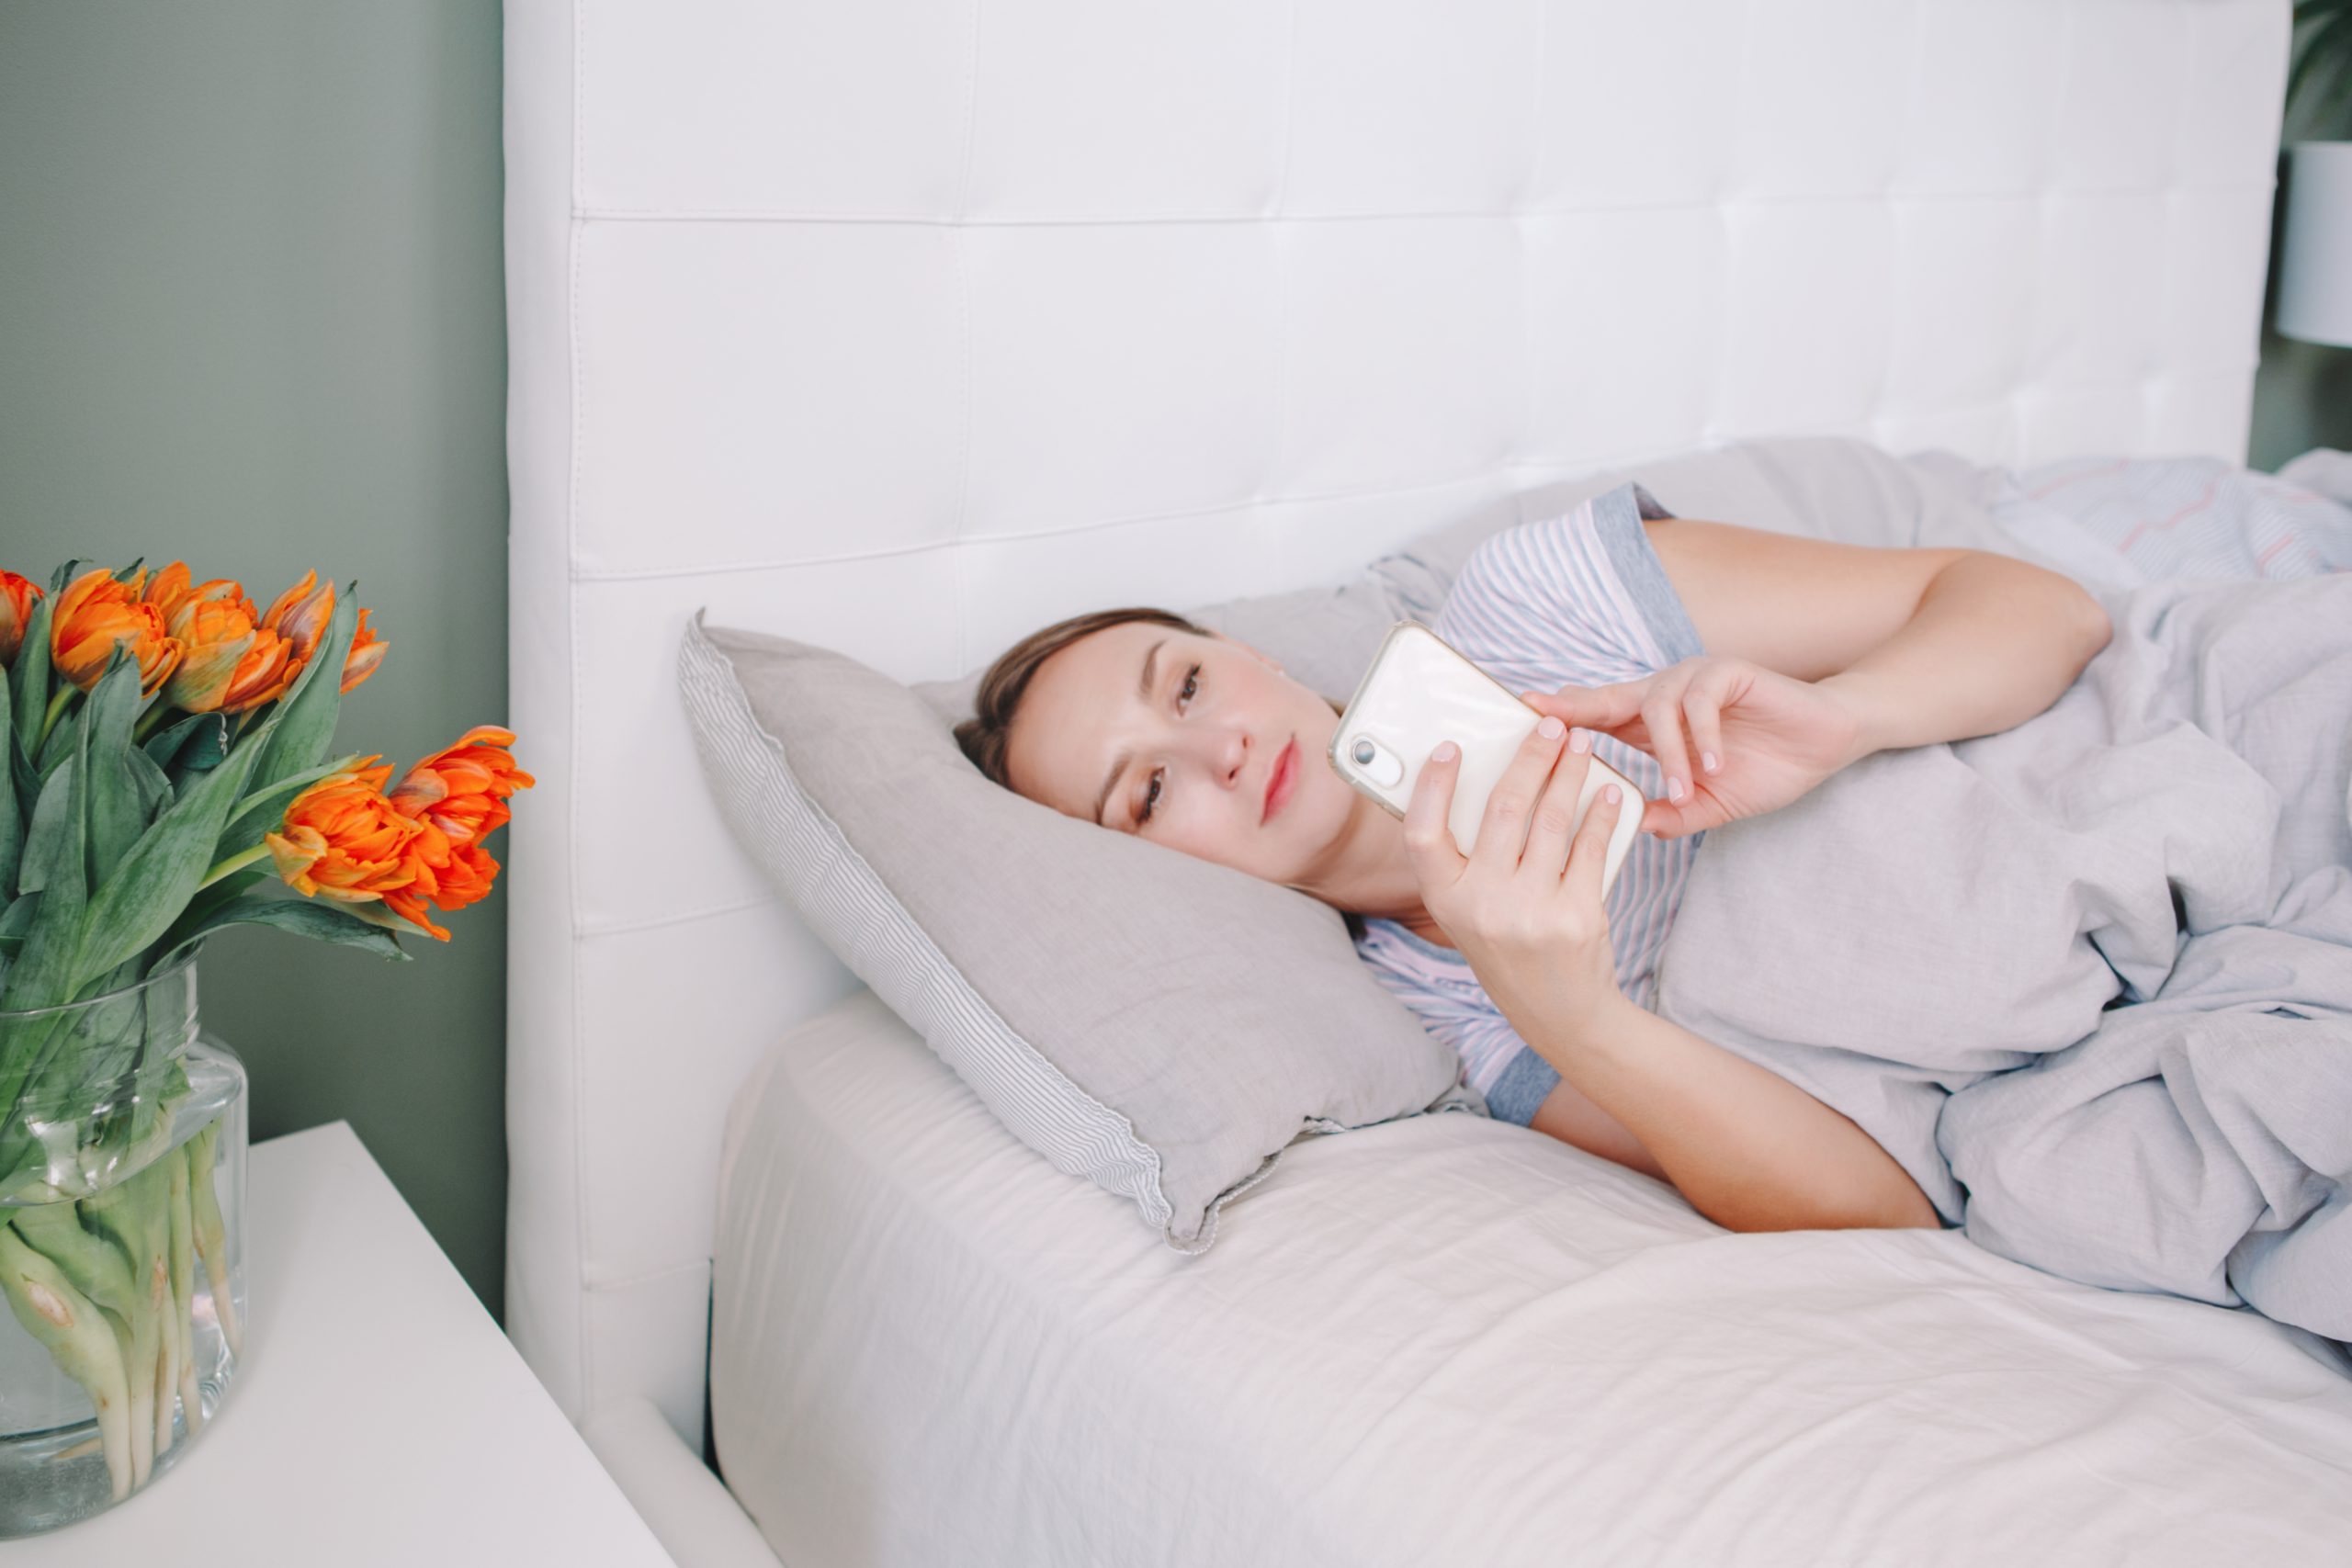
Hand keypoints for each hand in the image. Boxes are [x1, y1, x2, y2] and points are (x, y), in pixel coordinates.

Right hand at [1404, 717, 1630, 1042]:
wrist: (1558, 1013)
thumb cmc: (1508, 948)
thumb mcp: (1470, 913)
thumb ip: (1469, 860)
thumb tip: (1487, 781)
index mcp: (1445, 901)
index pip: (1424, 834)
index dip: (1433, 787)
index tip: (1452, 748)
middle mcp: (1482, 906)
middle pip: (1502, 810)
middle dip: (1530, 757)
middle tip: (1549, 726)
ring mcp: (1530, 912)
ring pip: (1552, 821)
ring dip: (1569, 773)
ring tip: (1581, 746)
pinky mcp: (1576, 917)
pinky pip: (1590, 849)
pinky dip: (1601, 815)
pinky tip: (1607, 793)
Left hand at [1518, 655, 1863, 839]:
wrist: (1826, 743)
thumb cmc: (1766, 769)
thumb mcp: (1712, 805)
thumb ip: (1673, 815)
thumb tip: (1634, 829)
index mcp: (1649, 723)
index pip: (1595, 718)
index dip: (1560, 720)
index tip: (1521, 726)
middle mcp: (1664, 694)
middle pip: (1608, 697)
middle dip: (1574, 707)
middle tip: (1545, 720)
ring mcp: (1695, 680)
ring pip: (1659, 708)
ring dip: (1669, 755)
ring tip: (1685, 791)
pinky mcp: (1730, 672)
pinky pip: (1702, 700)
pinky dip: (1705, 737)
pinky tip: (1715, 766)